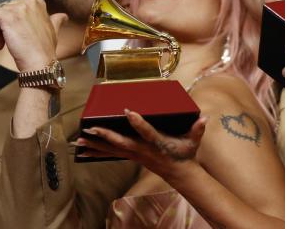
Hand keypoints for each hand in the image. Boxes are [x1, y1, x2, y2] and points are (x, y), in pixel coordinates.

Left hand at [77, 109, 207, 177]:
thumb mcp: (194, 141)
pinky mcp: (130, 156)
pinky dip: (96, 152)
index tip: (127, 111)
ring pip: (112, 150)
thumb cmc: (185, 153)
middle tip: (90, 130)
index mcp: (157, 142)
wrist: (180, 173)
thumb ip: (198, 129)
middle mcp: (143, 149)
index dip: (137, 122)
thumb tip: (205, 118)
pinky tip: (84, 151)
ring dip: (94, 146)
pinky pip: (111, 154)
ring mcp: (135, 154)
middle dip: (105, 136)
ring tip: (78, 142)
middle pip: (121, 142)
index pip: (146, 132)